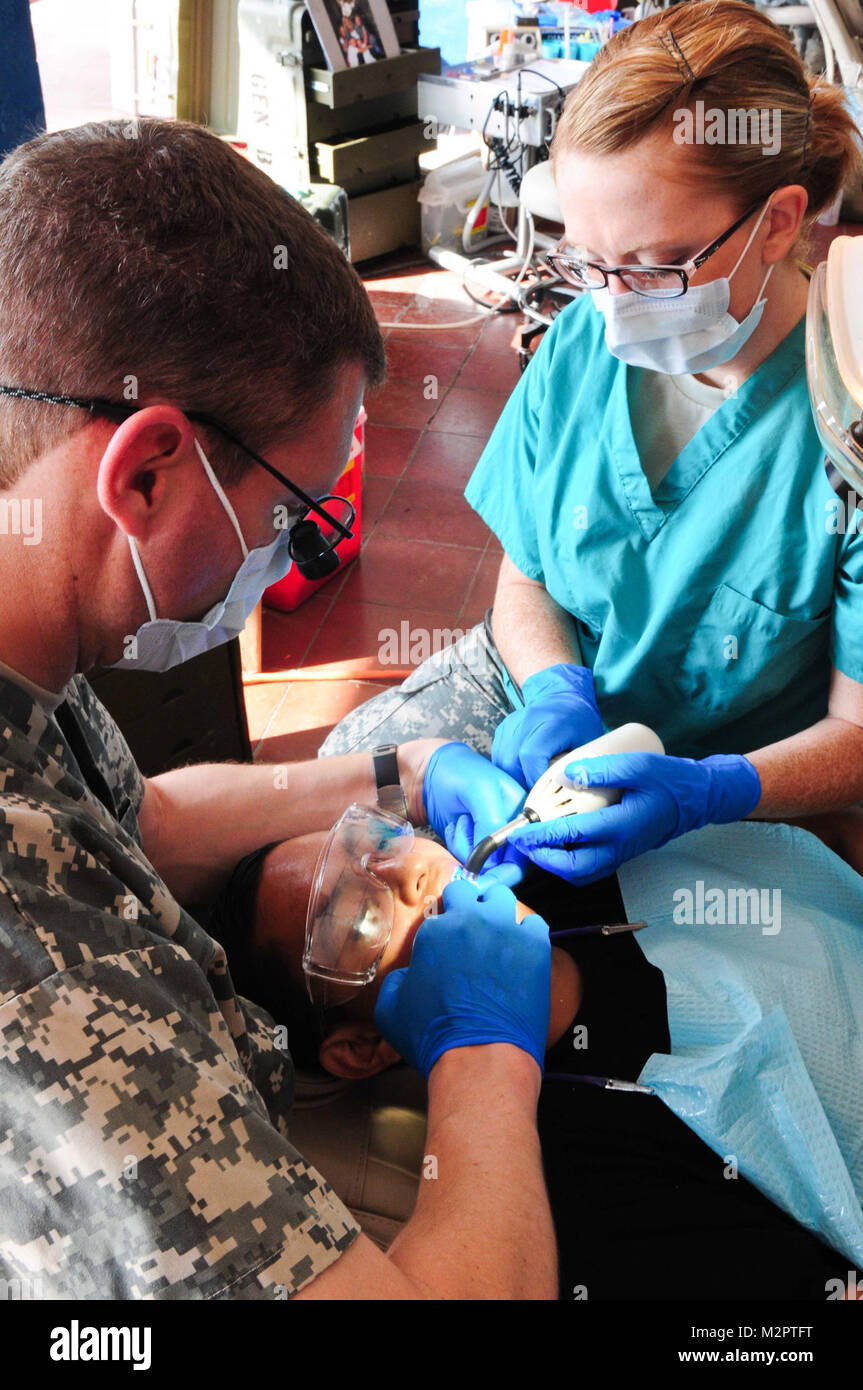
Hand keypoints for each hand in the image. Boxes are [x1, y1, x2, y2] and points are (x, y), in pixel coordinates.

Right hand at [374, 877, 550, 1075]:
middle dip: (467, 903)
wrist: (481, 1059)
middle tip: (469, 925)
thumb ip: (395, 981)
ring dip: (497, 910)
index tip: (445, 936)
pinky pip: (535, 923)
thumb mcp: (391, 1010)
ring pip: (503, 897)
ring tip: (496, 932)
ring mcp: (507, 931)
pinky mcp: (536, 948)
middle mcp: (472, 921)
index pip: (439, 906)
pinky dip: (527, 933)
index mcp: (436, 929)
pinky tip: (521, 950)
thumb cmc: (434, 1037)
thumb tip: (408, 975)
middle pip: (470, 890)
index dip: (442, 920)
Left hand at [423, 741, 529, 883]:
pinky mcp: (473, 844)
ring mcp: (491, 839)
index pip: (525, 853)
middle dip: (482, 862)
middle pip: (506, 867)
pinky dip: (457, 846)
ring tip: (461, 821)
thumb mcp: (479, 791)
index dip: (506, 870)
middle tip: (464, 854)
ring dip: (466, 847)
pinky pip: (467, 860)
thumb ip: (490, 822)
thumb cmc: (458, 771)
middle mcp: (511, 830)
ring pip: (484, 866)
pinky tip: (456, 826)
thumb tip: (491, 855)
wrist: (429, 774)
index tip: (483, 875)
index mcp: (523, 815)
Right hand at [491, 664, 603, 790]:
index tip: (543, 793)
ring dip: (512, 777)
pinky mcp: (503, 728)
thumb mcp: (588, 743)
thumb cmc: (579, 722)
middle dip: (522, 782)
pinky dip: (507, 769)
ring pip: (502, 760)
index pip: (531, 755)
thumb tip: (573, 794)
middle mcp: (527, 720)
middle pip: (512, 760)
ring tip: (528, 785)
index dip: (533, 777)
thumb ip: (579, 766)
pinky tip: (521, 774)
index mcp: (551, 723)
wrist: (562, 696)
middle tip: (536, 794)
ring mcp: (512, 723)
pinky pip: (499, 755)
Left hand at [508, 751, 761, 883]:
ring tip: (535, 846)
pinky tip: (558, 847)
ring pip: (582, 874)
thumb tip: (565, 774)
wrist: (696, 799)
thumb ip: (602, 770)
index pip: (572, 835)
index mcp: (620, 826)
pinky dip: (569, 864)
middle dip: (543, 859)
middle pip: (574, 868)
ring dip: (555, 865)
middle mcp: (619, 847)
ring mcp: (622, 854)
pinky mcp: (622, 854)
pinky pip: (591, 869)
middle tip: (522, 843)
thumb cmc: (669, 780)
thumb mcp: (638, 765)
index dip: (542, 836)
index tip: (520, 830)